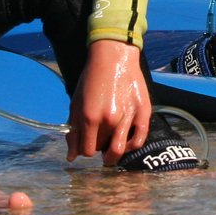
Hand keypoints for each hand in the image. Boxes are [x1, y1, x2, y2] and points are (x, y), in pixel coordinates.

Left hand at [66, 39, 152, 165]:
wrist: (114, 57)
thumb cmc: (92, 79)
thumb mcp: (76, 103)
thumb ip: (74, 131)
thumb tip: (71, 157)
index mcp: (89, 117)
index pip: (86, 150)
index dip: (84, 149)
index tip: (86, 142)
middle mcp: (109, 119)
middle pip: (101, 149)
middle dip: (98, 147)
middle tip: (99, 139)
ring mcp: (128, 116)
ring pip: (119, 150)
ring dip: (113, 154)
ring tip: (111, 149)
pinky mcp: (144, 112)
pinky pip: (139, 140)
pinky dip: (131, 146)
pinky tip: (126, 142)